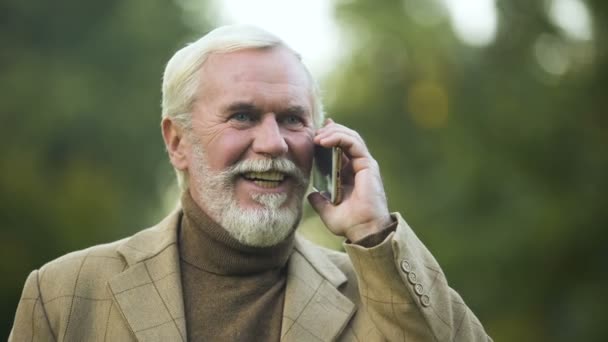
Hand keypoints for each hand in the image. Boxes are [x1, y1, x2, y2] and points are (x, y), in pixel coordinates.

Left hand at [308, 119, 390, 241]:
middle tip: (313, 134)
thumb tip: (311, 194)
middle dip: (328, 131)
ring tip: (317, 137)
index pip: (340, 148)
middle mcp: (358, 166)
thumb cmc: (349, 224)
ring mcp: (364, 164)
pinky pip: (354, 143)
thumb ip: (320, 201)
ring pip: (350, 136)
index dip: (329, 136)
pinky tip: (324, 142)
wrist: (363, 231)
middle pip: (345, 138)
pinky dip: (339, 138)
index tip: (315, 133)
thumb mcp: (328, 211)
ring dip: (332, 132)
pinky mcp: (368, 164)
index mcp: (350, 174)